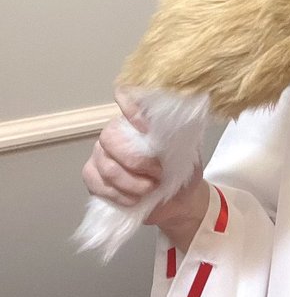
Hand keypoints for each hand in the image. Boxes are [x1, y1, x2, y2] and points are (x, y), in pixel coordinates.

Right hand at [82, 88, 209, 245]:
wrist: (179, 201)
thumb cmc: (183, 170)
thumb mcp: (189, 148)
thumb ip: (181, 131)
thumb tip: (181, 113)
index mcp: (140, 119)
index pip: (125, 95)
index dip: (129, 106)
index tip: (145, 127)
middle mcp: (117, 131)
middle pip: (110, 136)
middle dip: (136, 161)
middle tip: (158, 174)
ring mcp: (101, 154)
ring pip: (106, 165)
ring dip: (132, 183)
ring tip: (150, 189)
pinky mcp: (93, 176)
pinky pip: (96, 183)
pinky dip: (119, 195)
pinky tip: (134, 199)